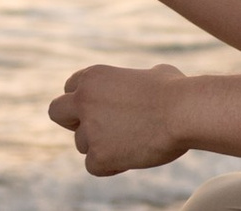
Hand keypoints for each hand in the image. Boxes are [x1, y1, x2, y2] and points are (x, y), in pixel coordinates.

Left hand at [49, 63, 189, 175]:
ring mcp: (89, 129)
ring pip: (82, 144)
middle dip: (73, 121)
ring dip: (101, 146)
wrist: (183, 112)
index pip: (70, 89)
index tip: (102, 110)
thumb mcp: (151, 73)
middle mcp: (83, 100)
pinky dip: (110, 166)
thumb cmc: (176, 90)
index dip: (85, 101)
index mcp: (93, 76)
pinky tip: (131, 157)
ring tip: (131, 143)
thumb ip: (135, 82)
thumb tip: (148, 82)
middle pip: (57, 112)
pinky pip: (93, 166)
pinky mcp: (98, 155)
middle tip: (98, 129)